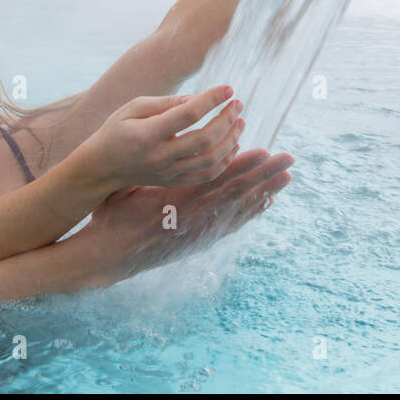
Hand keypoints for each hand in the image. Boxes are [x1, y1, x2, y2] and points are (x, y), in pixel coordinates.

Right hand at [75, 85, 244, 189]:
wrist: (101, 168)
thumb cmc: (115, 130)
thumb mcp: (132, 108)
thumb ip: (165, 103)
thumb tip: (198, 99)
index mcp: (147, 134)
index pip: (188, 114)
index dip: (211, 99)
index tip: (228, 89)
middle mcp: (159, 156)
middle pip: (204, 139)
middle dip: (227, 119)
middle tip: (238, 104)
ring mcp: (167, 173)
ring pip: (210, 161)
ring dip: (230, 140)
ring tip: (239, 122)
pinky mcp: (172, 182)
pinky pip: (206, 176)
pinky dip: (224, 161)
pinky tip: (232, 145)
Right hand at [77, 147, 293, 284]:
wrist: (110, 257)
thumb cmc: (114, 216)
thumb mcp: (128, 186)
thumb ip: (151, 168)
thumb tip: (167, 142)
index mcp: (177, 200)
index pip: (218, 180)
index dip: (243, 165)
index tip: (264, 151)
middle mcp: (195, 218)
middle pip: (238, 192)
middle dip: (265, 174)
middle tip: (289, 159)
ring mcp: (201, 232)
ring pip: (240, 208)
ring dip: (266, 190)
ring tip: (288, 176)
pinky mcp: (201, 241)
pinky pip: (233, 224)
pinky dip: (251, 212)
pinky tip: (267, 201)